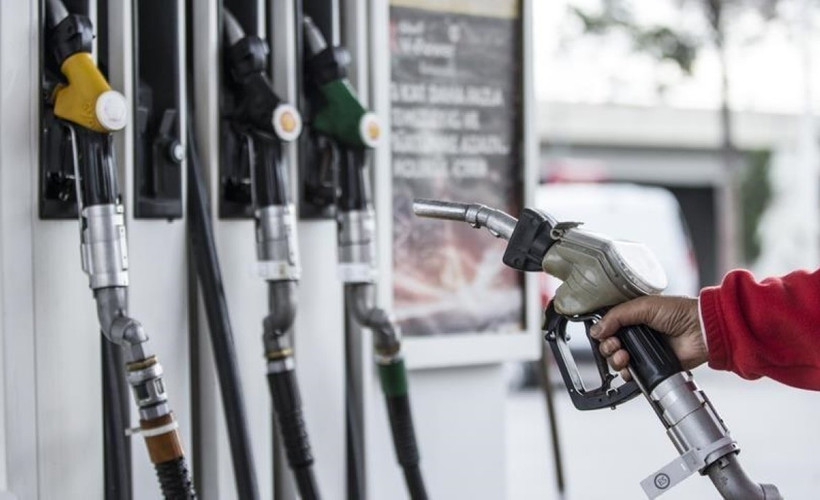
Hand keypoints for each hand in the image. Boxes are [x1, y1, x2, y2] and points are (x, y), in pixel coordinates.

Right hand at [589, 296, 707, 380]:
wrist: (701, 331)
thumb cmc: (680, 312)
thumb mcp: (644, 306)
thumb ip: (617, 316)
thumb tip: (596, 329)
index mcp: (633, 316)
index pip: (608, 326)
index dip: (602, 331)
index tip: (604, 334)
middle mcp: (636, 334)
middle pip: (609, 344)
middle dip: (607, 347)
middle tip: (616, 345)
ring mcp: (643, 351)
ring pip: (617, 360)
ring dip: (615, 359)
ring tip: (624, 356)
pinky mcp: (651, 366)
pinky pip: (631, 374)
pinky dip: (626, 373)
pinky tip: (629, 367)